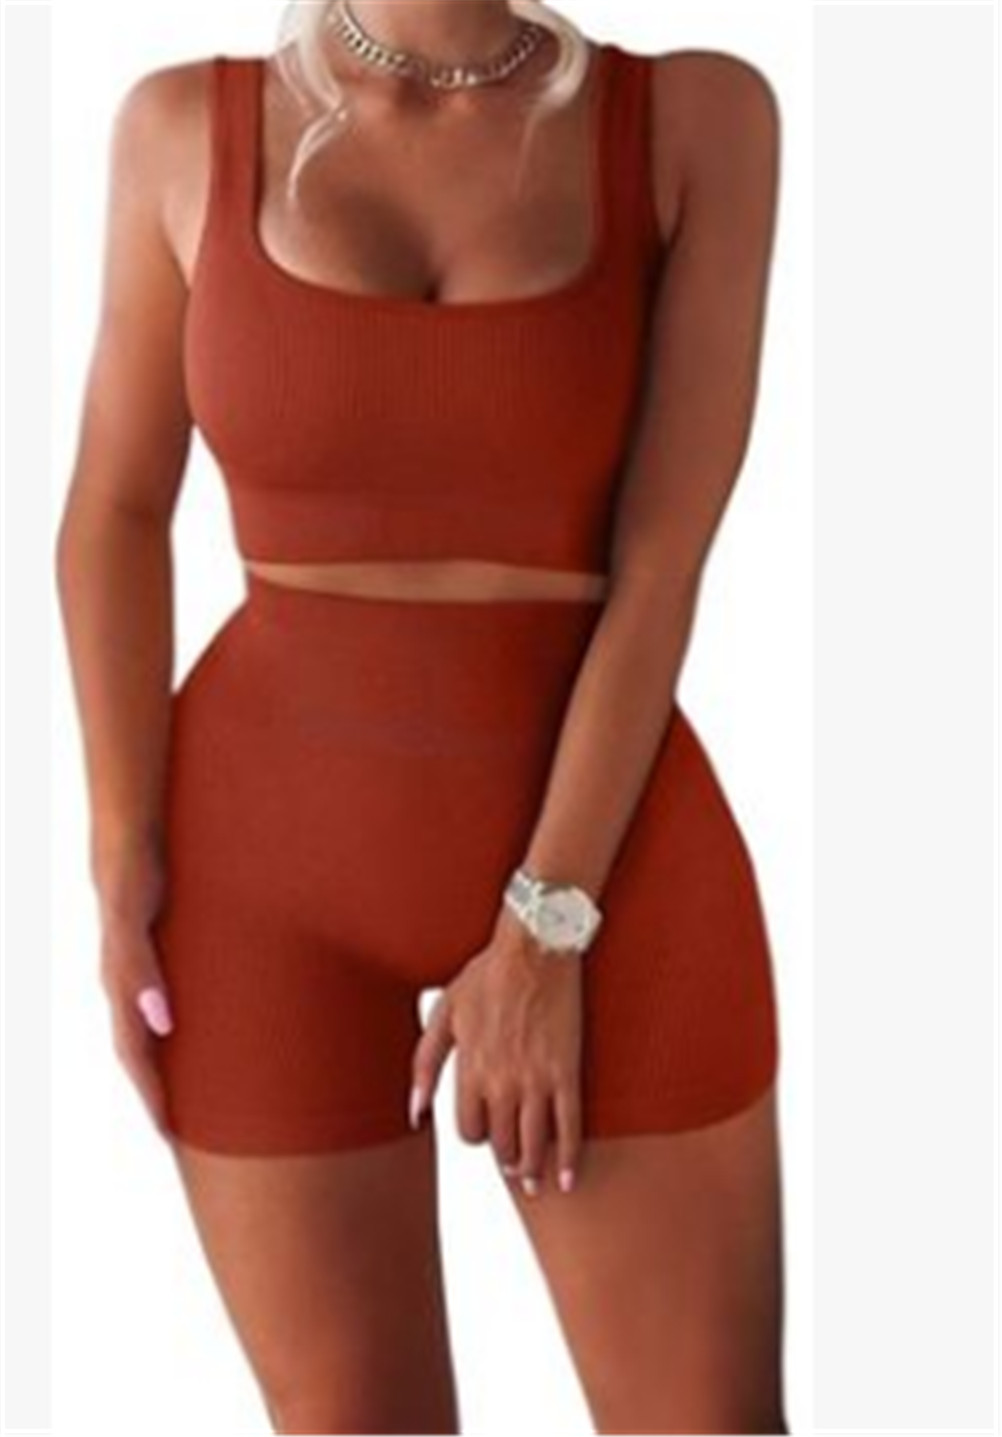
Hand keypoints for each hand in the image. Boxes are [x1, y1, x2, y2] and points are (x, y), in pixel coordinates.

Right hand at [95, 842, 173, 1139]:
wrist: (129, 836)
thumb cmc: (132, 874)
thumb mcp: (131, 919)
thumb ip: (141, 969)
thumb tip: (162, 1022)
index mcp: (122, 986)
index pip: (135, 1056)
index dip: (150, 1095)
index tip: (167, 1133)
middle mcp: (126, 985)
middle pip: (140, 1054)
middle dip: (156, 1095)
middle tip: (182, 1137)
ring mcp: (139, 971)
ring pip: (148, 1034)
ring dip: (165, 1068)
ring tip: (191, 1099)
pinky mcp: (155, 954)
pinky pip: (160, 1005)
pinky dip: (173, 1033)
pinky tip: (193, 1037)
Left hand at [409, 904, 584, 1195]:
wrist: (535, 947)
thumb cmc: (489, 973)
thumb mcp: (444, 1013)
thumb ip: (424, 1065)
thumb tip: (413, 1113)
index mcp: (469, 1068)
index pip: (469, 1129)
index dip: (478, 1136)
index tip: (487, 1133)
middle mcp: (501, 1081)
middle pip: (501, 1143)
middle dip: (505, 1157)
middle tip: (512, 1163)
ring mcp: (536, 1079)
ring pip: (533, 1144)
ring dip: (532, 1168)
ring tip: (534, 1178)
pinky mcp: (567, 1071)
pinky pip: (570, 1127)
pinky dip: (569, 1159)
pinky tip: (568, 1180)